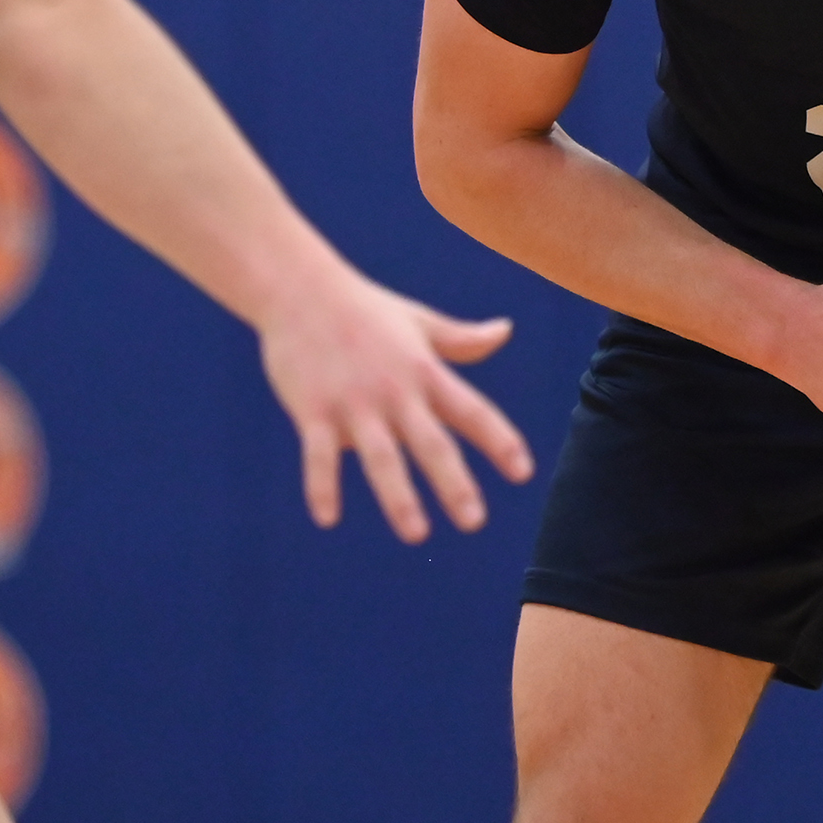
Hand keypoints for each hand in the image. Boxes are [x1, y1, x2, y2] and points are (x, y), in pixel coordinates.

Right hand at [260, 274, 532, 540]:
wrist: (299, 288)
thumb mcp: (419, 322)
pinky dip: (322, 486)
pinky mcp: (313, 410)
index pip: (472, 410)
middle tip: (474, 521)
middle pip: (431, 442)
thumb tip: (505, 331)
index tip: (523, 473)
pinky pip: (319, 455)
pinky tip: (328, 519)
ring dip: (398, 496)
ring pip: (381, 456)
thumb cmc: (365, 308)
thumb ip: (462, 339)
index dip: (499, 440)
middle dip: (453, 483)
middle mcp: (394, 390)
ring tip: (417, 534)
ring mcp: (353, 402)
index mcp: (424, 371)